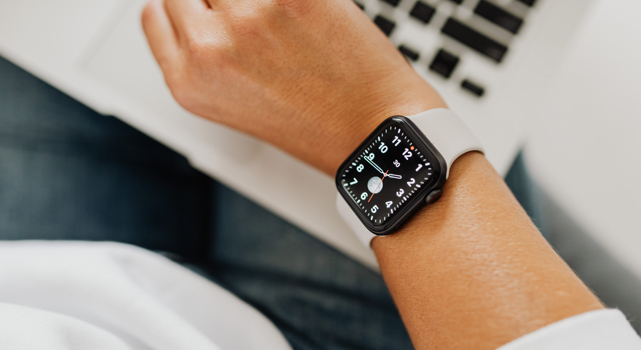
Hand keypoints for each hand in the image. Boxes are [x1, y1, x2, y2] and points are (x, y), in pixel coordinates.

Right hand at [141, 0, 445, 175]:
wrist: (375, 130)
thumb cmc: (316, 123)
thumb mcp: (236, 105)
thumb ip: (206, 56)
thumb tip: (198, 7)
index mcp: (188, 82)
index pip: (155, 13)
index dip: (187, 7)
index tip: (207, 6)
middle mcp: (207, 48)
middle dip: (220, 3)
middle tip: (258, 24)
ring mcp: (247, 16)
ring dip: (254, 1)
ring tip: (283, 22)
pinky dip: (286, 0)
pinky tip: (301, 15)